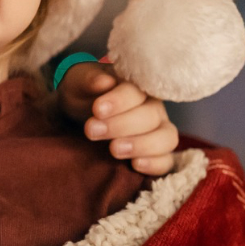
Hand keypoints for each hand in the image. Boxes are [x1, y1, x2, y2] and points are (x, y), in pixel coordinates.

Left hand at [57, 63, 179, 175]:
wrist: (79, 114)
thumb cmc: (83, 94)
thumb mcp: (77, 83)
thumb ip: (88, 80)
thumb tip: (103, 82)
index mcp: (137, 85)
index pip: (136, 91)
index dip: (119, 101)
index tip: (97, 109)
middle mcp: (153, 107)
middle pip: (150, 116)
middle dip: (121, 125)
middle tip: (92, 130)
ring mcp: (159, 130)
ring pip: (166, 138)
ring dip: (141, 145)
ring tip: (114, 149)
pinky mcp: (157, 154)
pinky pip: (167, 161)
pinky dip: (155, 164)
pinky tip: (135, 165)